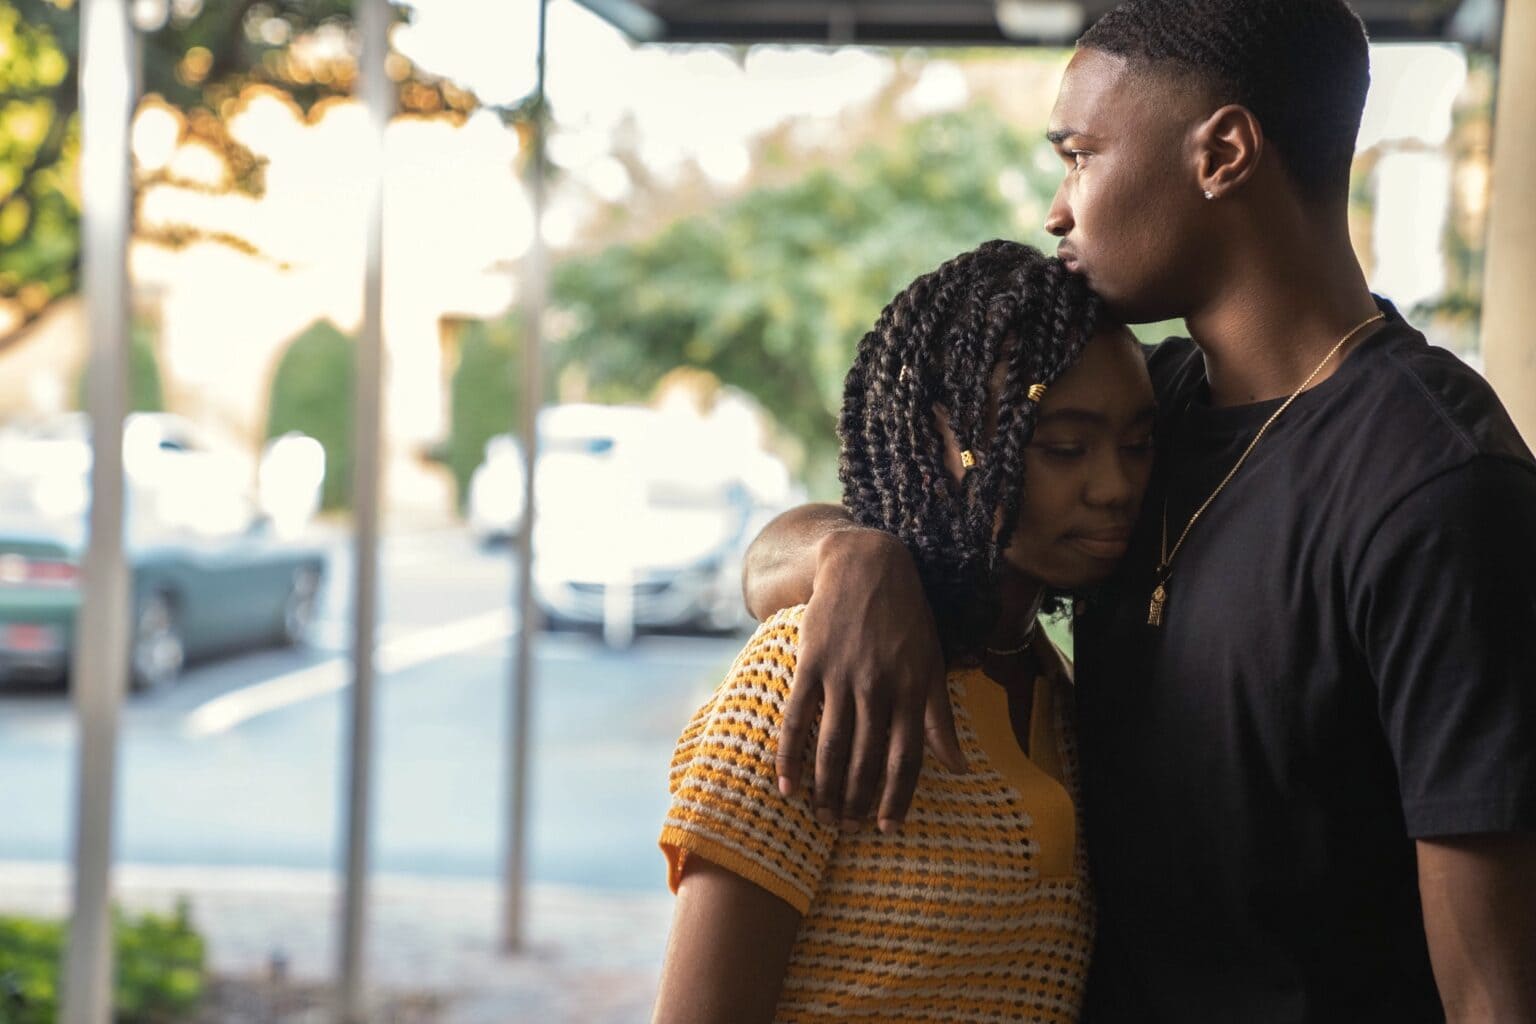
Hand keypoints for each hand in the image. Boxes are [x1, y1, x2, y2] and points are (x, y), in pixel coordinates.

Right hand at [774, 528, 962, 832]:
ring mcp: (843, 676)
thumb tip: (958, 768)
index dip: (896, 796)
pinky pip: (797, 719)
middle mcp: (880, 686)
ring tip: (823, 817)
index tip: (886, 827)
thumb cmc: (905, 617)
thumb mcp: (932, 662)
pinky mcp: (811, 664)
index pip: (906, 757)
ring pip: (833, 746)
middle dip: (857, 800)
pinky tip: (787, 785)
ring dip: (826, 788)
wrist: (865, 564)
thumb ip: (939, 717)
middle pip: (867, 758)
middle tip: (847, 828)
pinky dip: (790, 756)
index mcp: (913, 689)